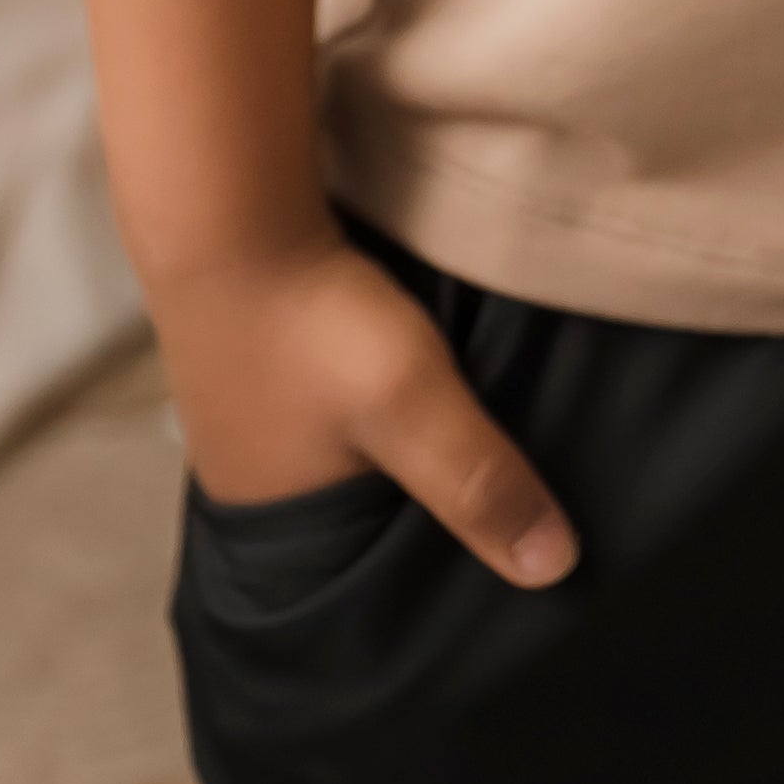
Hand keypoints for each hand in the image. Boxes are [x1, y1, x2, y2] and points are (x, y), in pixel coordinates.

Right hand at [157, 233, 576, 587]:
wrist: (226, 199)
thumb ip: (481, 484)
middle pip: (358, 520)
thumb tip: (557, 569)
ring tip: (466, 446)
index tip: (490, 570)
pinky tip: (412, 383)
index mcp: (273, 526)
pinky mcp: (263, 356)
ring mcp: (248, 413)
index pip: (365, 585)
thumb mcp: (413, 405)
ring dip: (397, 450)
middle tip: (492, 504)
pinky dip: (373, 401)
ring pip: (349, 457)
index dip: (424, 580)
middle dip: (416, 513)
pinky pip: (332, 403)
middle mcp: (250, 480)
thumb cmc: (311, 316)